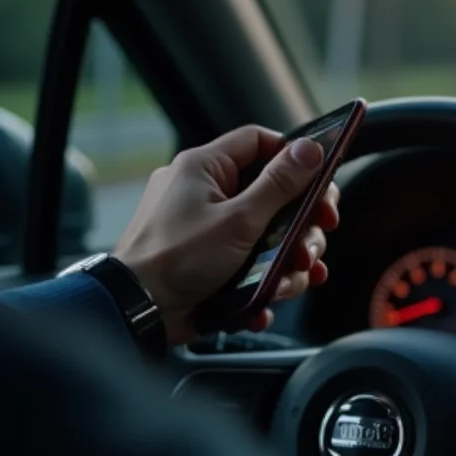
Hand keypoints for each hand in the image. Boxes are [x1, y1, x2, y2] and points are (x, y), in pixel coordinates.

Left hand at [114, 125, 340, 345]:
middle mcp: (205, 192)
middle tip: (317, 238)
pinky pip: (250, 262)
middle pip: (274, 193)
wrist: (135, 313)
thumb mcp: (239, 219)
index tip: (320, 181)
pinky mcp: (210, 261)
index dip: (294, 157)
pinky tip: (269, 297)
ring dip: (289, 259)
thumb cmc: (175, 260)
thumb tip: (310, 149)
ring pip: (268, 234)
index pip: (260, 141)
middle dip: (302, 222)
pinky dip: (265, 280)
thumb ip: (279, 183)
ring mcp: (207, 228)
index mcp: (205, 168)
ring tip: (292, 279)